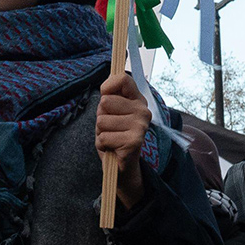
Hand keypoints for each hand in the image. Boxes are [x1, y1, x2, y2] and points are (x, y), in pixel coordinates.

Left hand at [98, 71, 150, 208]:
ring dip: (101, 132)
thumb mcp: (110, 112)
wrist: (121, 165)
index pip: (122, 78)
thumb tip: (105, 88)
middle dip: (101, 117)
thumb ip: (109, 97)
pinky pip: (103, 137)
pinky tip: (112, 148)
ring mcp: (140, 126)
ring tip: (112, 138)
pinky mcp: (134, 141)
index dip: (107, 87)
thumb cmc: (114, 135)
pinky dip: (102, 144)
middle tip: (111, 128)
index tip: (106, 97)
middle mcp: (143, 110)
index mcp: (138, 99)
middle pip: (105, 101)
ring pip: (102, 120)